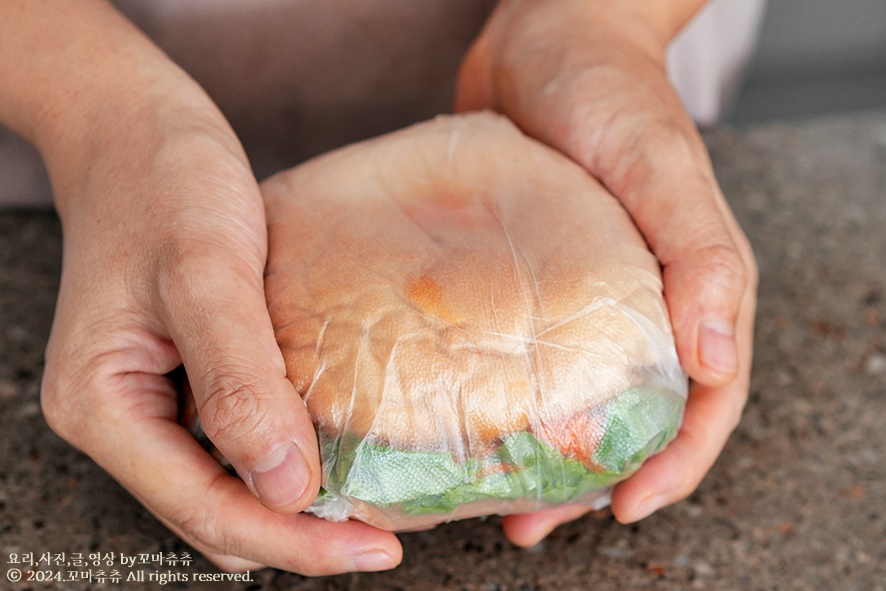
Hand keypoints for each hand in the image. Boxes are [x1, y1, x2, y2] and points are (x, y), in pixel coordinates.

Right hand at [20, 1, 399, 573]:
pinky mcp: (184, 378)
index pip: (206, 510)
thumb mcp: (205, 271)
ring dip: (294, 504)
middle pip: (216, 514)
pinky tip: (337, 446)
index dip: (293, 541)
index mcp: (103, 405)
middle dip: (297, 534)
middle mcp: (121, 418)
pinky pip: (235, 442)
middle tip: (385, 535)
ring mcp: (150, 402)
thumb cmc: (165, 182)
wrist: (137, 128)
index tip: (375, 549)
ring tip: (371, 504)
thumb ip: (239, 382)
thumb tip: (285, 490)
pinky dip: (285, 458)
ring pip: (228, 486)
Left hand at [456, 0, 757, 544]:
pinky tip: (466, 422)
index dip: (673, 464)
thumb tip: (714, 363)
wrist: (545, 36)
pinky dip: (507, 400)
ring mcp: (583, 294)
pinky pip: (528, 355)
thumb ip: (702, 257)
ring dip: (547, 457)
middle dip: (594, 479)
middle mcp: (641, 301)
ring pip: (577, 398)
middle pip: (635, 416)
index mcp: (690, 287)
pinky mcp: (533, 279)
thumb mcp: (660, 167)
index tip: (624, 508)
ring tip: (501, 502)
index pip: (702, 400)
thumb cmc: (610, 92)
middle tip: (536, 522)